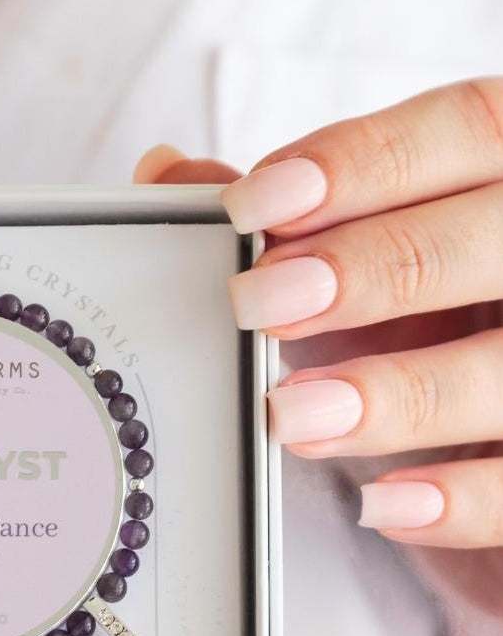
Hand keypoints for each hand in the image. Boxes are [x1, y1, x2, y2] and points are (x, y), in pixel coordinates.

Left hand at [134, 80, 502, 635]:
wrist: (483, 443)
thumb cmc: (421, 326)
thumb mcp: (355, 262)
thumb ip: (274, 217)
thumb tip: (166, 173)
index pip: (464, 131)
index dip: (362, 162)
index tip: (255, 205)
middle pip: (489, 239)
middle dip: (370, 267)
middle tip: (260, 302)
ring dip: (398, 392)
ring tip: (293, 414)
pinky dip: (459, 499)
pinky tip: (381, 504)